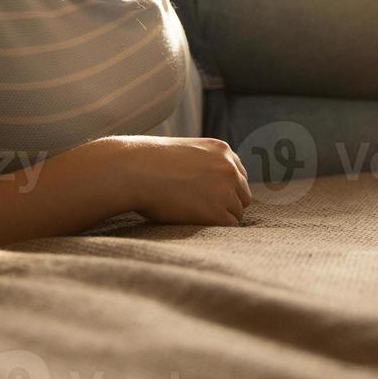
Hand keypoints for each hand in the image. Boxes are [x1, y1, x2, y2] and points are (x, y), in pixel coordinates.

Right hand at [112, 135, 251, 225]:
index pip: (238, 175)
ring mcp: (225, 189)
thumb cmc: (149, 163)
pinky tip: (197, 224)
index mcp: (222, 150)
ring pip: (237, 212)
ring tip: (194, 216)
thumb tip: (208, 185)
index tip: (210, 197)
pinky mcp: (217, 212)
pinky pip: (229, 226)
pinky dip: (216, 228)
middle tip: (202, 210)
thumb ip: (203, 164)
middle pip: (242, 195)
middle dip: (227, 203)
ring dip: (220, 217)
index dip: (225, 188)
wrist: (134, 171)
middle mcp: (229, 168)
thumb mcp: (184, 153)